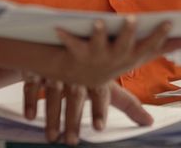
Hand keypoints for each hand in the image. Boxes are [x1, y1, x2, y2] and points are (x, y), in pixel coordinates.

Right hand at [23, 76, 150, 144]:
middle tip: (71, 141)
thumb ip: (128, 105)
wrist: (63, 43)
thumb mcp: (109, 83)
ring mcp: (56, 69)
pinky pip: (32, 83)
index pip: (99, 93)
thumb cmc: (92, 70)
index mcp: (95, 75)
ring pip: (53, 94)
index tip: (99, 127)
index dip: (99, 109)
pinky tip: (30, 117)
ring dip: (52, 116)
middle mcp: (77, 72)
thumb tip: (150, 123)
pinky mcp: (37, 66)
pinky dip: (30, 99)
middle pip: (74, 98)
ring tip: (52, 137)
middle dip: (72, 119)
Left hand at [55, 17, 180, 88]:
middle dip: (129, 34)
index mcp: (132, 57)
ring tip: (99, 22)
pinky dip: (64, 36)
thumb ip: (164, 47)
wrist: (82, 78)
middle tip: (132, 19)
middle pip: (124, 46)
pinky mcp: (77, 54)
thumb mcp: (140, 56)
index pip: (150, 46)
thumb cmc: (116, 61)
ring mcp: (96, 57)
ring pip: (98, 45)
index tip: (171, 22)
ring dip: (99, 34)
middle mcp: (115, 59)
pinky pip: (71, 43)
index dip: (160, 35)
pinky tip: (58, 26)